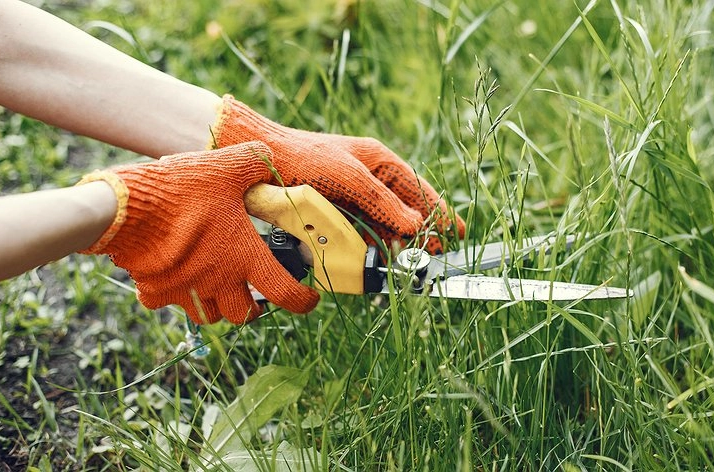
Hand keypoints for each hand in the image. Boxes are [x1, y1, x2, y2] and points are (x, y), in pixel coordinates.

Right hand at [79, 142, 318, 324]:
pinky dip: (172, 296)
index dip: (302, 302)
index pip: (285, 293)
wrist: (126, 208)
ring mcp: (185, 291)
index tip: (308, 300)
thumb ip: (254, 163)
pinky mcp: (155, 291)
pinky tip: (172, 276)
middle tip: (254, 292)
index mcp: (244, 258)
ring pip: (209, 316)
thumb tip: (267, 159)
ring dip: (217, 306)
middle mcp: (218, 282)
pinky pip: (166, 303)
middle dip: (253, 308)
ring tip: (216, 286)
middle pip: (244, 315)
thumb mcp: (226, 166)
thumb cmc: (182, 190)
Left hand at [211, 95, 464, 251]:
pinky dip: (370, 247)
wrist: (257, 162)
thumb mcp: (347, 176)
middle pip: (403, 212)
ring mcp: (351, 199)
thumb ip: (381, 201)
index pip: (417, 190)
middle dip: (420, 234)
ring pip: (383, 227)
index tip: (456, 234)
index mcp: (379, 162)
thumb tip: (415, 225)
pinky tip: (376, 260)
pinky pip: (359, 234)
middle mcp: (369, 180)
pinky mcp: (333, 214)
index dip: (438, 212)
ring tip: (408, 263)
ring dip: (394, 245)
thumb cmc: (303, 158)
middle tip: (434, 257)